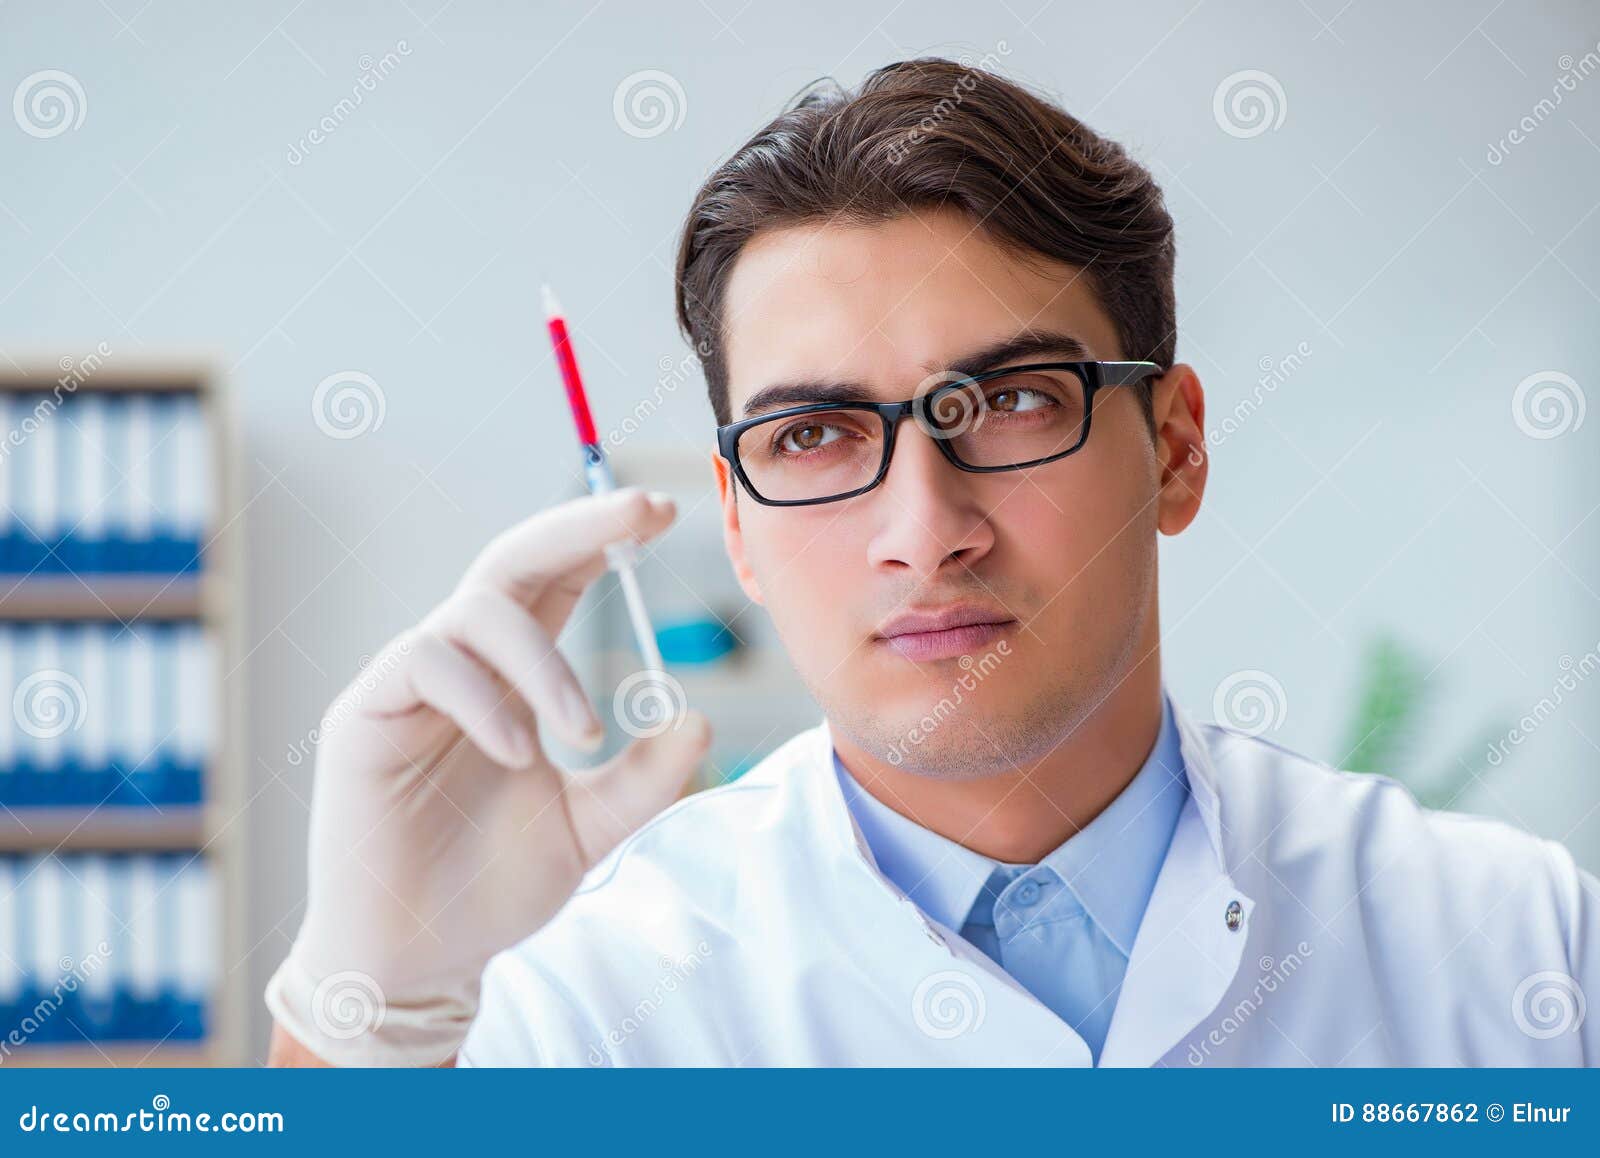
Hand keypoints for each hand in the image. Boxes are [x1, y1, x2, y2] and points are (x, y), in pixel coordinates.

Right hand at [265, 488, 710, 1065]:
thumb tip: (698, 720)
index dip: (603, 541)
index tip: (665, 515)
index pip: (558, 584)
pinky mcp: (365, 715)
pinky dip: (485, 702)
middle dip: (580, 527)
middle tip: (643, 512)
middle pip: (514, 561)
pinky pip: (424, 662)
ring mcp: (410, 685)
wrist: (420, 956)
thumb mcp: (589, 828)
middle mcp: (463, 666)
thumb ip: (643, 779)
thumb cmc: (492, 886)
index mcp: (513, 679)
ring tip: (583, 734)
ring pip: (475, 612)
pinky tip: (518, 755)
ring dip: (544, 663)